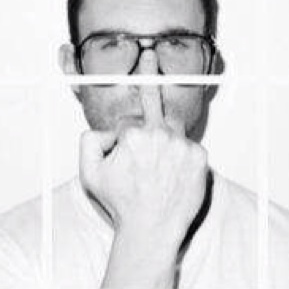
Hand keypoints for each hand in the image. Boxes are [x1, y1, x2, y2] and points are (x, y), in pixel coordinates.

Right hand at [80, 86, 207, 248]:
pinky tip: (173, 175)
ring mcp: (183, 146)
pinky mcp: (200, 157)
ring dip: (167, 137)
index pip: (128, 122)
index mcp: (134, 135)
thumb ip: (88, 141)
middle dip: (151, 96)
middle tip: (150, 59)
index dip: (122, 139)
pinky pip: (190, 146)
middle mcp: (160, 135)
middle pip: (155, 111)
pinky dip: (182, 156)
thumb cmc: (122, 204)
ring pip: (174, 128)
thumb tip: (107, 130)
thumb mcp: (90, 173)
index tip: (125, 145)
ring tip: (160, 160)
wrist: (152, 230)